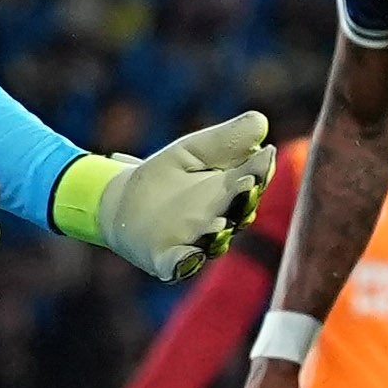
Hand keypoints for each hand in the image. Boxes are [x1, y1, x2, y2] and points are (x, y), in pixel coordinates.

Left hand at [81, 112, 278, 282]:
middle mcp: (220, 220)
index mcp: (231, 192)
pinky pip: (180, 265)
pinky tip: (185, 258)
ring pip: (214, 241)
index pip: (252, 181)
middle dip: (242, 200)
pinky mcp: (167, 260)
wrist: (122, 202)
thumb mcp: (192, 151)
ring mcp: (195, 243)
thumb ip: (226, 140)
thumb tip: (261, 122)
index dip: (258, 171)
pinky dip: (184, 263)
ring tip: (217, 223)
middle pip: (238, 213)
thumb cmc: (166, 175)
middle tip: (247, 183)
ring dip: (217, 233)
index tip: (264, 156)